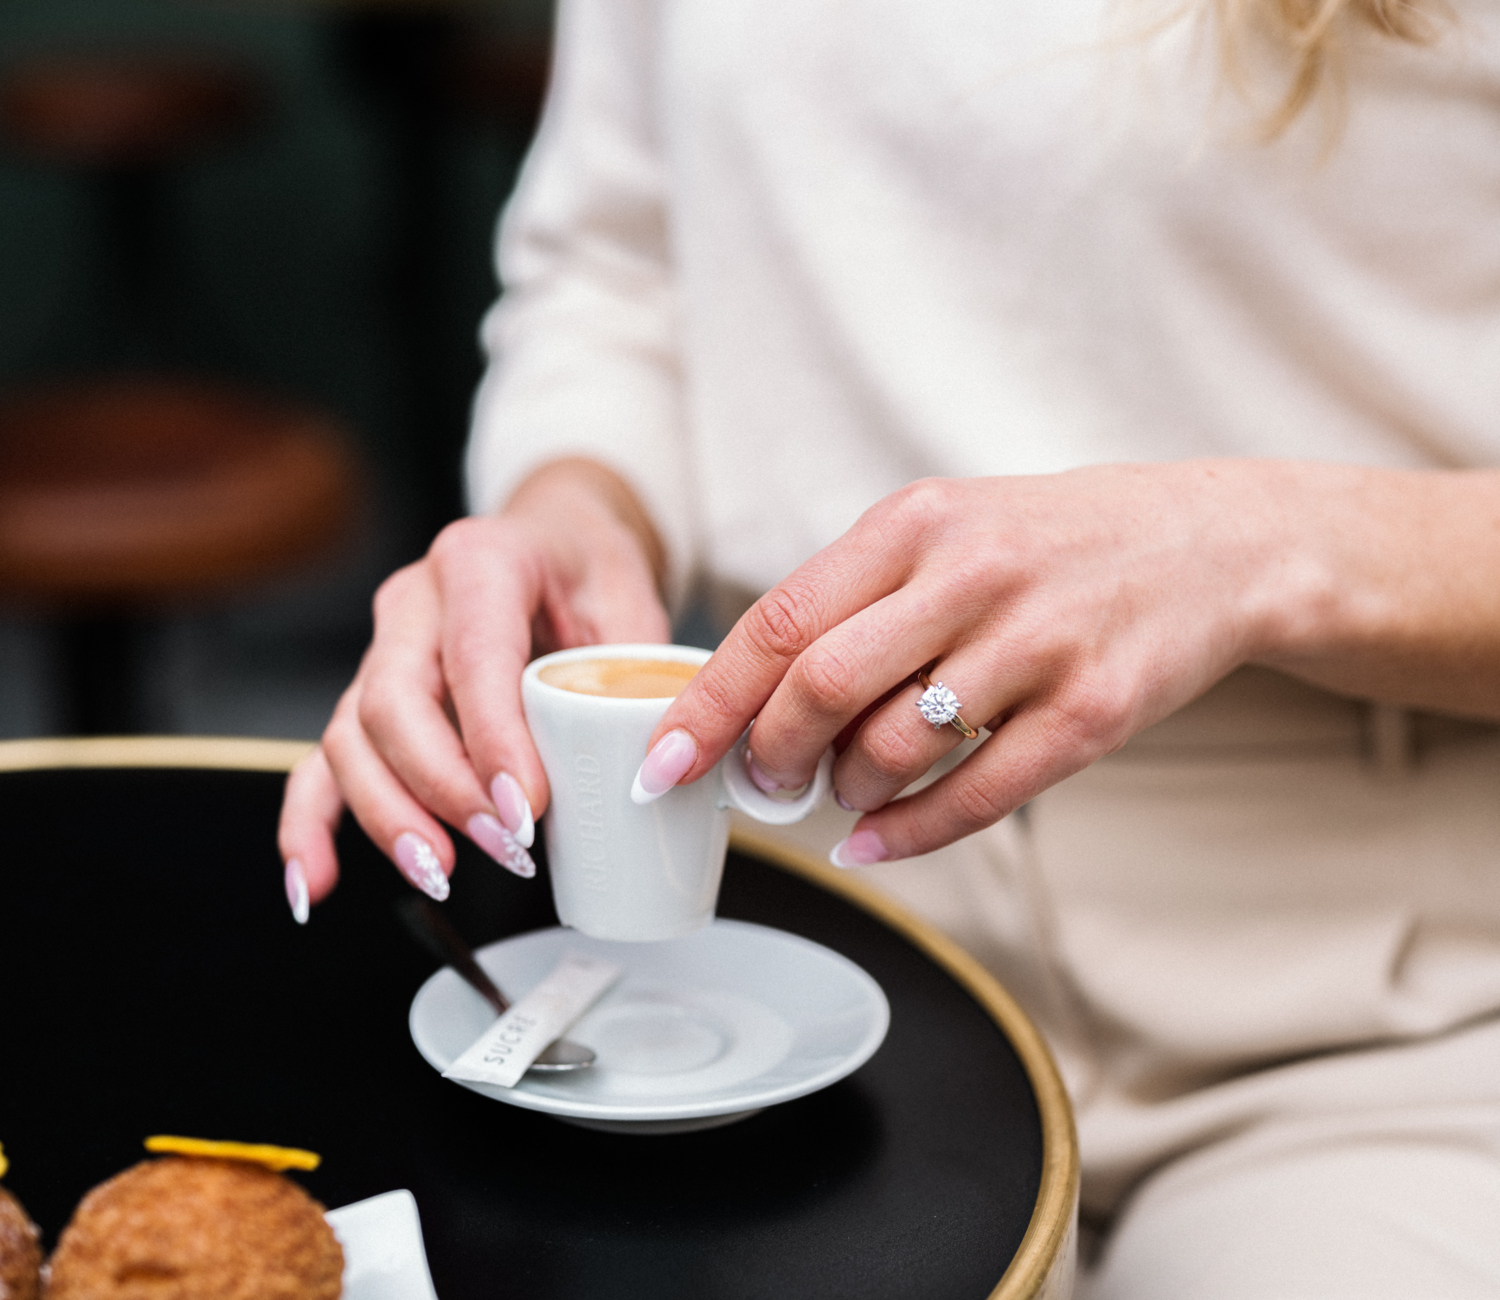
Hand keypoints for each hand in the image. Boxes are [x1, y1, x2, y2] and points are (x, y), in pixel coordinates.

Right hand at [278, 460, 670, 914]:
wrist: (554, 541)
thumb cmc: (587, 568)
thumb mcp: (631, 598)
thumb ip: (635, 670)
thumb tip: (653, 760)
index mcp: (480, 561)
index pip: (474, 656)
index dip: (493, 739)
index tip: (527, 807)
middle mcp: (414, 602)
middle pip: (393, 701)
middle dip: (443, 788)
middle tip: (503, 845)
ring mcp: (382, 650)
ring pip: (352, 738)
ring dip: (390, 815)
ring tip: (441, 872)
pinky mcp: (368, 698)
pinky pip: (322, 762)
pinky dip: (311, 825)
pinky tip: (318, 880)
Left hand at [631, 463, 1338, 863]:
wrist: (1209, 544)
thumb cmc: (1048, 545)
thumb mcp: (944, 531)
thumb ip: (854, 598)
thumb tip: (752, 697)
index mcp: (915, 523)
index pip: (780, 621)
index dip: (708, 703)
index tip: (665, 763)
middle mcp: (972, 574)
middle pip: (823, 687)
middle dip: (771, 755)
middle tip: (764, 782)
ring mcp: (1039, 643)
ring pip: (894, 748)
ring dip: (845, 792)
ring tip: (844, 792)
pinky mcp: (1094, 710)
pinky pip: (977, 795)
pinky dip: (909, 836)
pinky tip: (878, 840)